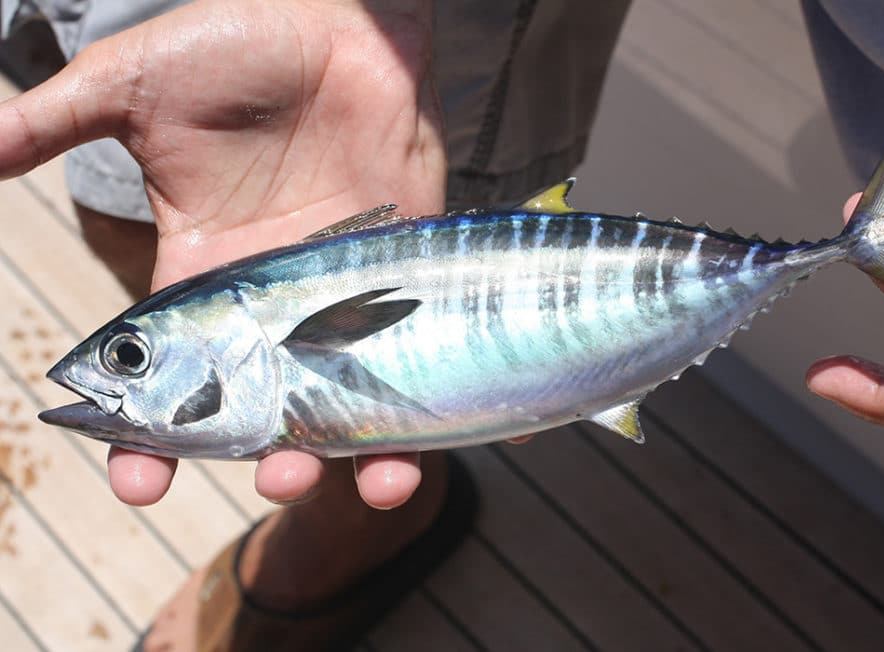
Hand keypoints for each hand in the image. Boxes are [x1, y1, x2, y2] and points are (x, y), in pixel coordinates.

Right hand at [0, 0, 444, 504]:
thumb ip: (55, 122)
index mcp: (204, 275)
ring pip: (346, 397)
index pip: (174, 377)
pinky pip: (416, 352)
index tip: (139, 480)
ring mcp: (343, 292)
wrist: (338, 15)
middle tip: (264, 478)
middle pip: (268, 406)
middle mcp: (274, 301)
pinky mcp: (405, 272)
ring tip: (344, 483)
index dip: (153, 435)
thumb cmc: (236, 42)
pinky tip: (415, 450)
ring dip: (345, 452)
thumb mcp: (131, 85)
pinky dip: (420, 407)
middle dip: (262, 454)